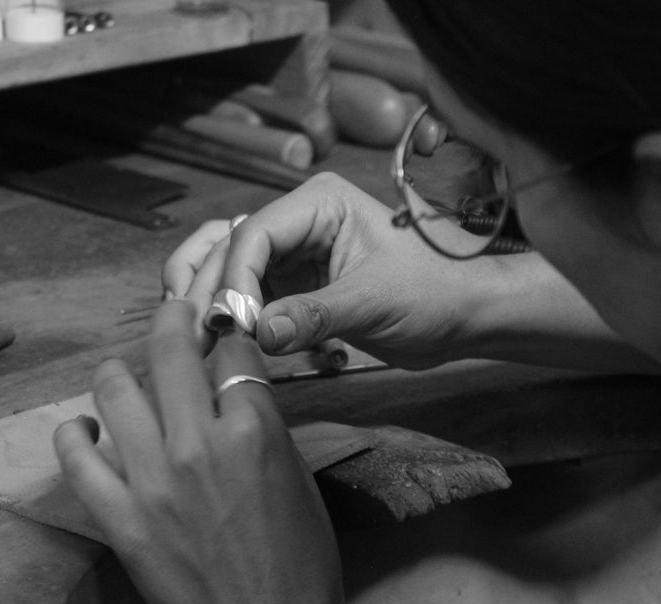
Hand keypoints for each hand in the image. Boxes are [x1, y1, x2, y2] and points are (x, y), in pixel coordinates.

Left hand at [53, 300, 364, 603]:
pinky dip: (76, 432)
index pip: (231, 350)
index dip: (227, 332)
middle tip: (174, 317)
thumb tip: (230, 388)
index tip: (220, 330)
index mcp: (254, 430)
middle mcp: (198, 443)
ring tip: (126, 375)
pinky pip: (76, 456)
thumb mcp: (297, 478)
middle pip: (169, 348)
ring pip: (114, 388)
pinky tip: (87, 427)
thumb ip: (261, 425)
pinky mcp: (118, 517)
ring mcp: (151, 479)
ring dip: (121, 371)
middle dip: (173, 320)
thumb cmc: (300, 562)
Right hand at [162, 172, 484, 368]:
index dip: (234, 278)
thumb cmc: (435, 292)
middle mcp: (298, 221)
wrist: (466, 315)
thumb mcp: (376, 301)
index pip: (253, 233)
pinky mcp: (296, 286)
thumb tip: (257, 333)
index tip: (231, 324)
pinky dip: (235, 318)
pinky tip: (224, 343)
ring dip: (210, 300)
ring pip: (230, 269)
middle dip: (208, 289)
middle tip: (194, 335)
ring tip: (194, 338)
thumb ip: (315, 315)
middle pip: (229, 247)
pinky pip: (251, 297)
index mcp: (318, 203)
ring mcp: (294, 254)